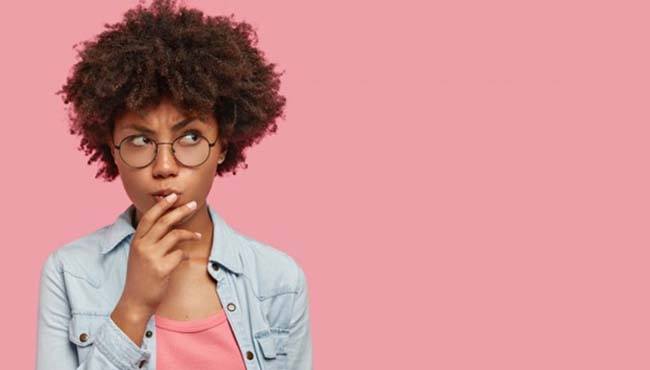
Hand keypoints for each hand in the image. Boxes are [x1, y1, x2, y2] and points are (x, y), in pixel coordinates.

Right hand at [117, 193, 200, 317]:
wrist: (135, 301)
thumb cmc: (141, 277)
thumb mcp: (140, 255)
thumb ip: (149, 240)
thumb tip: (168, 223)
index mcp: (136, 241)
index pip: (149, 217)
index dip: (161, 205)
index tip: (173, 196)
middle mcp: (142, 246)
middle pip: (164, 222)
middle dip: (180, 211)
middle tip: (193, 204)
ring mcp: (151, 257)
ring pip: (175, 235)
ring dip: (189, 233)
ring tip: (198, 235)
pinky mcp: (162, 268)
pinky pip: (180, 254)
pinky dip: (185, 255)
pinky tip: (186, 259)